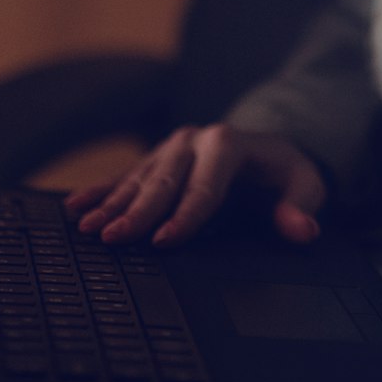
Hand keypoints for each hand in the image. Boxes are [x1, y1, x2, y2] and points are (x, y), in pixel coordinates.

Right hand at [64, 124, 326, 246]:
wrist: (267, 145)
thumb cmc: (284, 171)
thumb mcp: (305, 183)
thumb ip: (303, 205)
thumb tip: (302, 230)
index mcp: (228, 143)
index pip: (205, 186)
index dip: (186, 215)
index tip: (166, 240)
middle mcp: (193, 141)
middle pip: (164, 182)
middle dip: (138, 212)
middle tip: (115, 238)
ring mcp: (170, 148)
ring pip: (138, 179)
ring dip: (111, 204)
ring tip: (88, 227)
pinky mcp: (156, 159)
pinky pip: (124, 176)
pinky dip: (100, 191)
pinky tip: (76, 206)